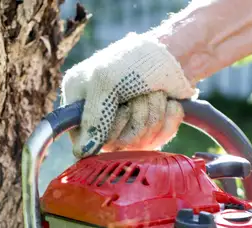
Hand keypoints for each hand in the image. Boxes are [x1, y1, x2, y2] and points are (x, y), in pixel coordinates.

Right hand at [61, 33, 196, 157]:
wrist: (173, 51)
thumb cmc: (134, 59)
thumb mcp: (106, 82)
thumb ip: (93, 118)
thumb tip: (81, 152)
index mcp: (78, 104)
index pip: (83, 143)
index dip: (105, 131)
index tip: (119, 109)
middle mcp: (99, 119)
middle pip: (115, 145)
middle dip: (135, 115)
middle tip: (138, 93)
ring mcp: (125, 128)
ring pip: (140, 142)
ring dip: (154, 111)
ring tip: (152, 91)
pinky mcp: (149, 131)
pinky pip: (161, 137)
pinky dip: (169, 115)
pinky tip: (166, 100)